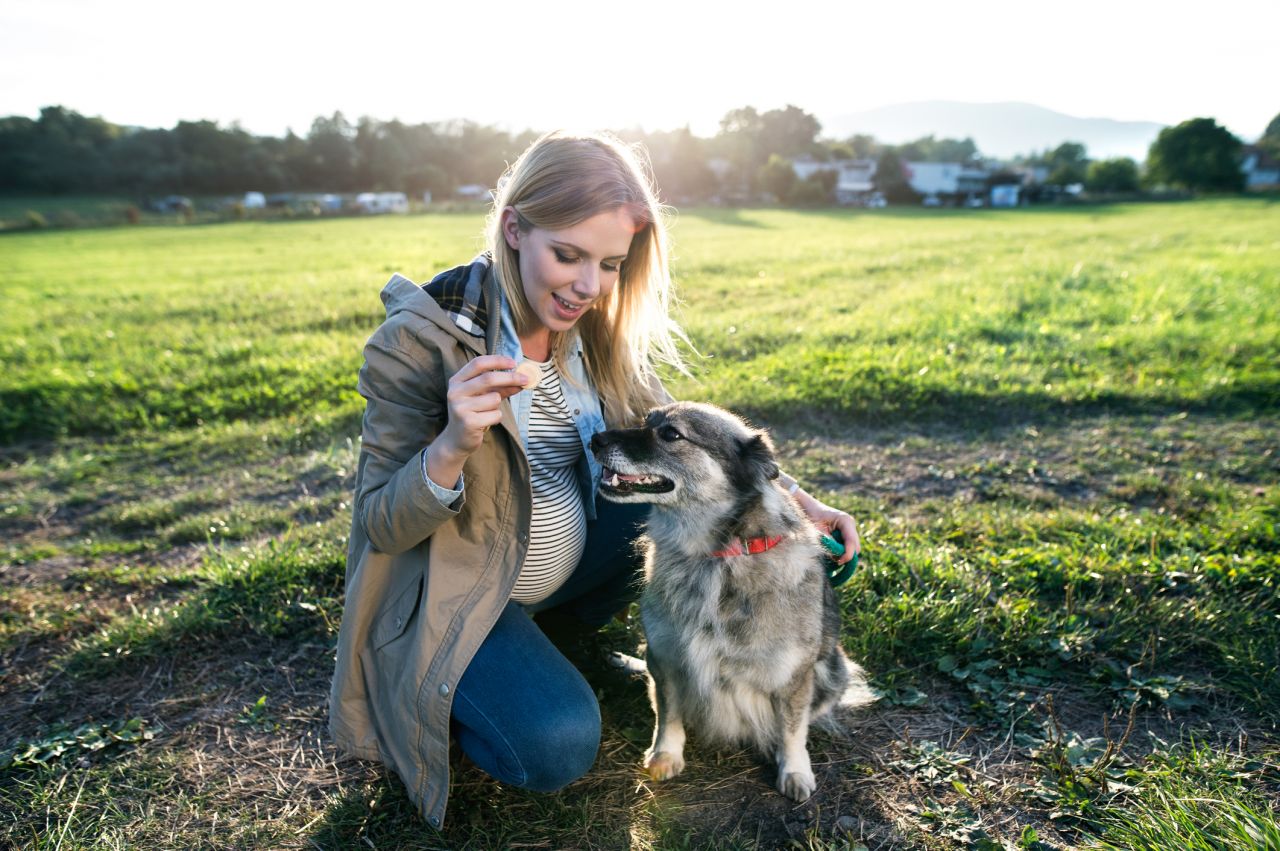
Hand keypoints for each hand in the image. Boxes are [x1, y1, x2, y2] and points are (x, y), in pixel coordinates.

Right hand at [426, 355, 527, 485]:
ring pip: (494, 398)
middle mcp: (455, 392)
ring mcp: (460, 407)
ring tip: (487, 412)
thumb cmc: (473, 413)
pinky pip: (495, 414)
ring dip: (498, 405)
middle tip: (525, 379)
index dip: (497, 361)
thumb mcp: (484, 396)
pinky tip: (485, 422)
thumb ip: (501, 387)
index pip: (478, 363)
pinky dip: (496, 417)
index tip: (513, 363)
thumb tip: (523, 380)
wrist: (457, 439)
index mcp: (457, 381)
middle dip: (510, 378)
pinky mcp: (468, 422)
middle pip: (488, 378)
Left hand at [795, 492, 860, 563]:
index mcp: (845, 520)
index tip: (839, 562)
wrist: (808, 508)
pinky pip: (848, 546)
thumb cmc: (811, 516)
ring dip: (844, 554)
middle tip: (834, 560)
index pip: (851, 541)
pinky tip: (832, 551)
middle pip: (856, 546)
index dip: (848, 554)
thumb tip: (836, 556)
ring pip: (853, 548)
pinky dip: (842, 551)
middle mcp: (850, 524)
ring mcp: (849, 529)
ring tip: (831, 554)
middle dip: (847, 555)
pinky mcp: (846, 533)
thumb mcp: (817, 530)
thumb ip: (828, 542)